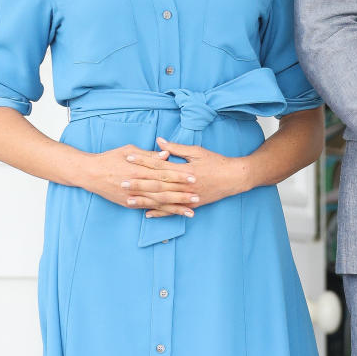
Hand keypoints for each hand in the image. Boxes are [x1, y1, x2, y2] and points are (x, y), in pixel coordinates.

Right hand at [79, 143, 200, 216]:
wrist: (89, 173)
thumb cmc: (110, 158)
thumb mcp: (128, 150)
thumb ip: (148, 155)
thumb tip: (166, 154)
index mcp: (138, 168)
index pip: (163, 172)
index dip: (179, 176)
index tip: (193, 176)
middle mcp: (136, 183)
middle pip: (163, 190)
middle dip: (181, 194)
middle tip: (197, 196)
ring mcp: (132, 196)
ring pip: (157, 203)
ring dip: (175, 207)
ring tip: (190, 211)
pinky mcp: (128, 203)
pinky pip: (148, 209)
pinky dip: (161, 213)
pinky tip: (172, 215)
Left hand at [122, 137, 247, 217]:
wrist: (235, 178)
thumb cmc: (216, 162)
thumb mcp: (197, 151)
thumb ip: (176, 148)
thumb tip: (158, 141)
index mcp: (184, 169)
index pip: (159, 163)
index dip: (143, 160)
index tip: (128, 157)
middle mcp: (184, 184)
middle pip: (157, 183)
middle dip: (138, 183)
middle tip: (122, 181)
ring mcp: (187, 197)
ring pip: (162, 199)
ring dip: (145, 200)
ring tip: (128, 200)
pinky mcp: (191, 205)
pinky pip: (173, 210)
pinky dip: (160, 213)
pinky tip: (147, 214)